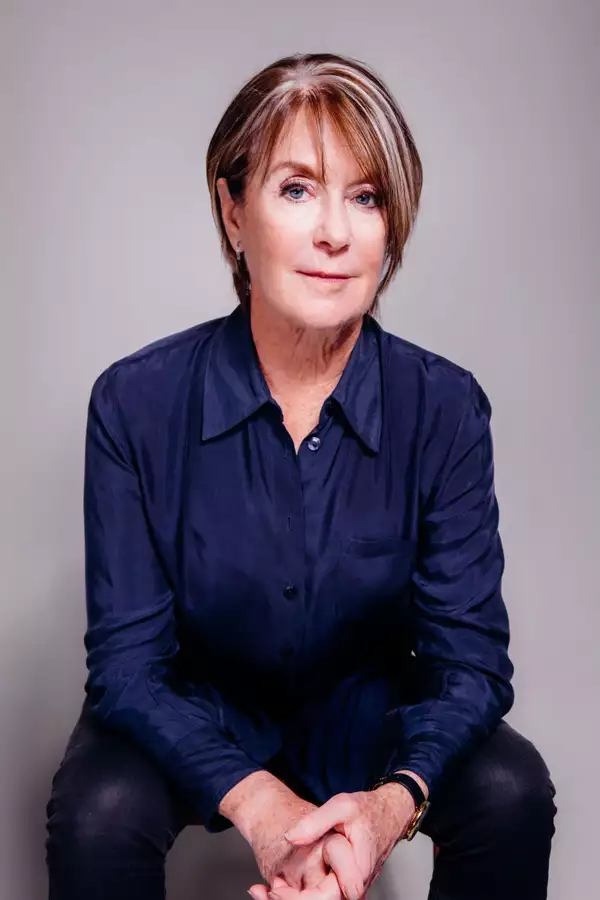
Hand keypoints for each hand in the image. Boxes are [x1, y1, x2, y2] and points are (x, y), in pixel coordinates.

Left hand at [244, 791, 362, 899]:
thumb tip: (290, 837)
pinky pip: (322, 899)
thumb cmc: (367, 811)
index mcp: (356, 872)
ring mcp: (349, 891)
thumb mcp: (342, 806)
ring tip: (265, 890)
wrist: (388, 816)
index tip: (274, 887)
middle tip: (264, 890)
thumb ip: (316, 821)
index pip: (323, 899)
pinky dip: (299, 895)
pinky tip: (279, 887)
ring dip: (292, 899)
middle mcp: (354, 889)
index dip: (296, 899)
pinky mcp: (343, 889)